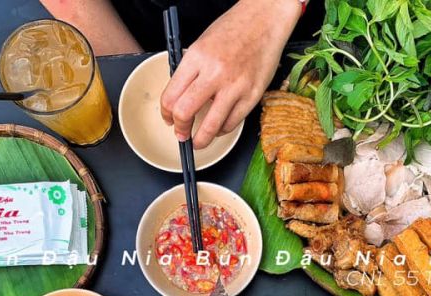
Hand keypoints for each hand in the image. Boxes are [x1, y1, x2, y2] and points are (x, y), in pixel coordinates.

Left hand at [160, 0, 302, 148]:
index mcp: (196, 58)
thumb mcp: (202, 45)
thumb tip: (180, 98)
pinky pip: (232, 123)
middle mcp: (214, 73)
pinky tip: (219, 126)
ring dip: (201, 140)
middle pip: (185, 113)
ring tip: (199, 141)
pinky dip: (222, 129)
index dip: (166, 113)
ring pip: (210, 126)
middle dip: (180, 130)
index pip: (171, 96)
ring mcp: (235, 86)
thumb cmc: (234, 29)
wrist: (264, 20)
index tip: (168, 119)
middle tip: (181, 134)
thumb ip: (190, 71)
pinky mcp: (252, 95)